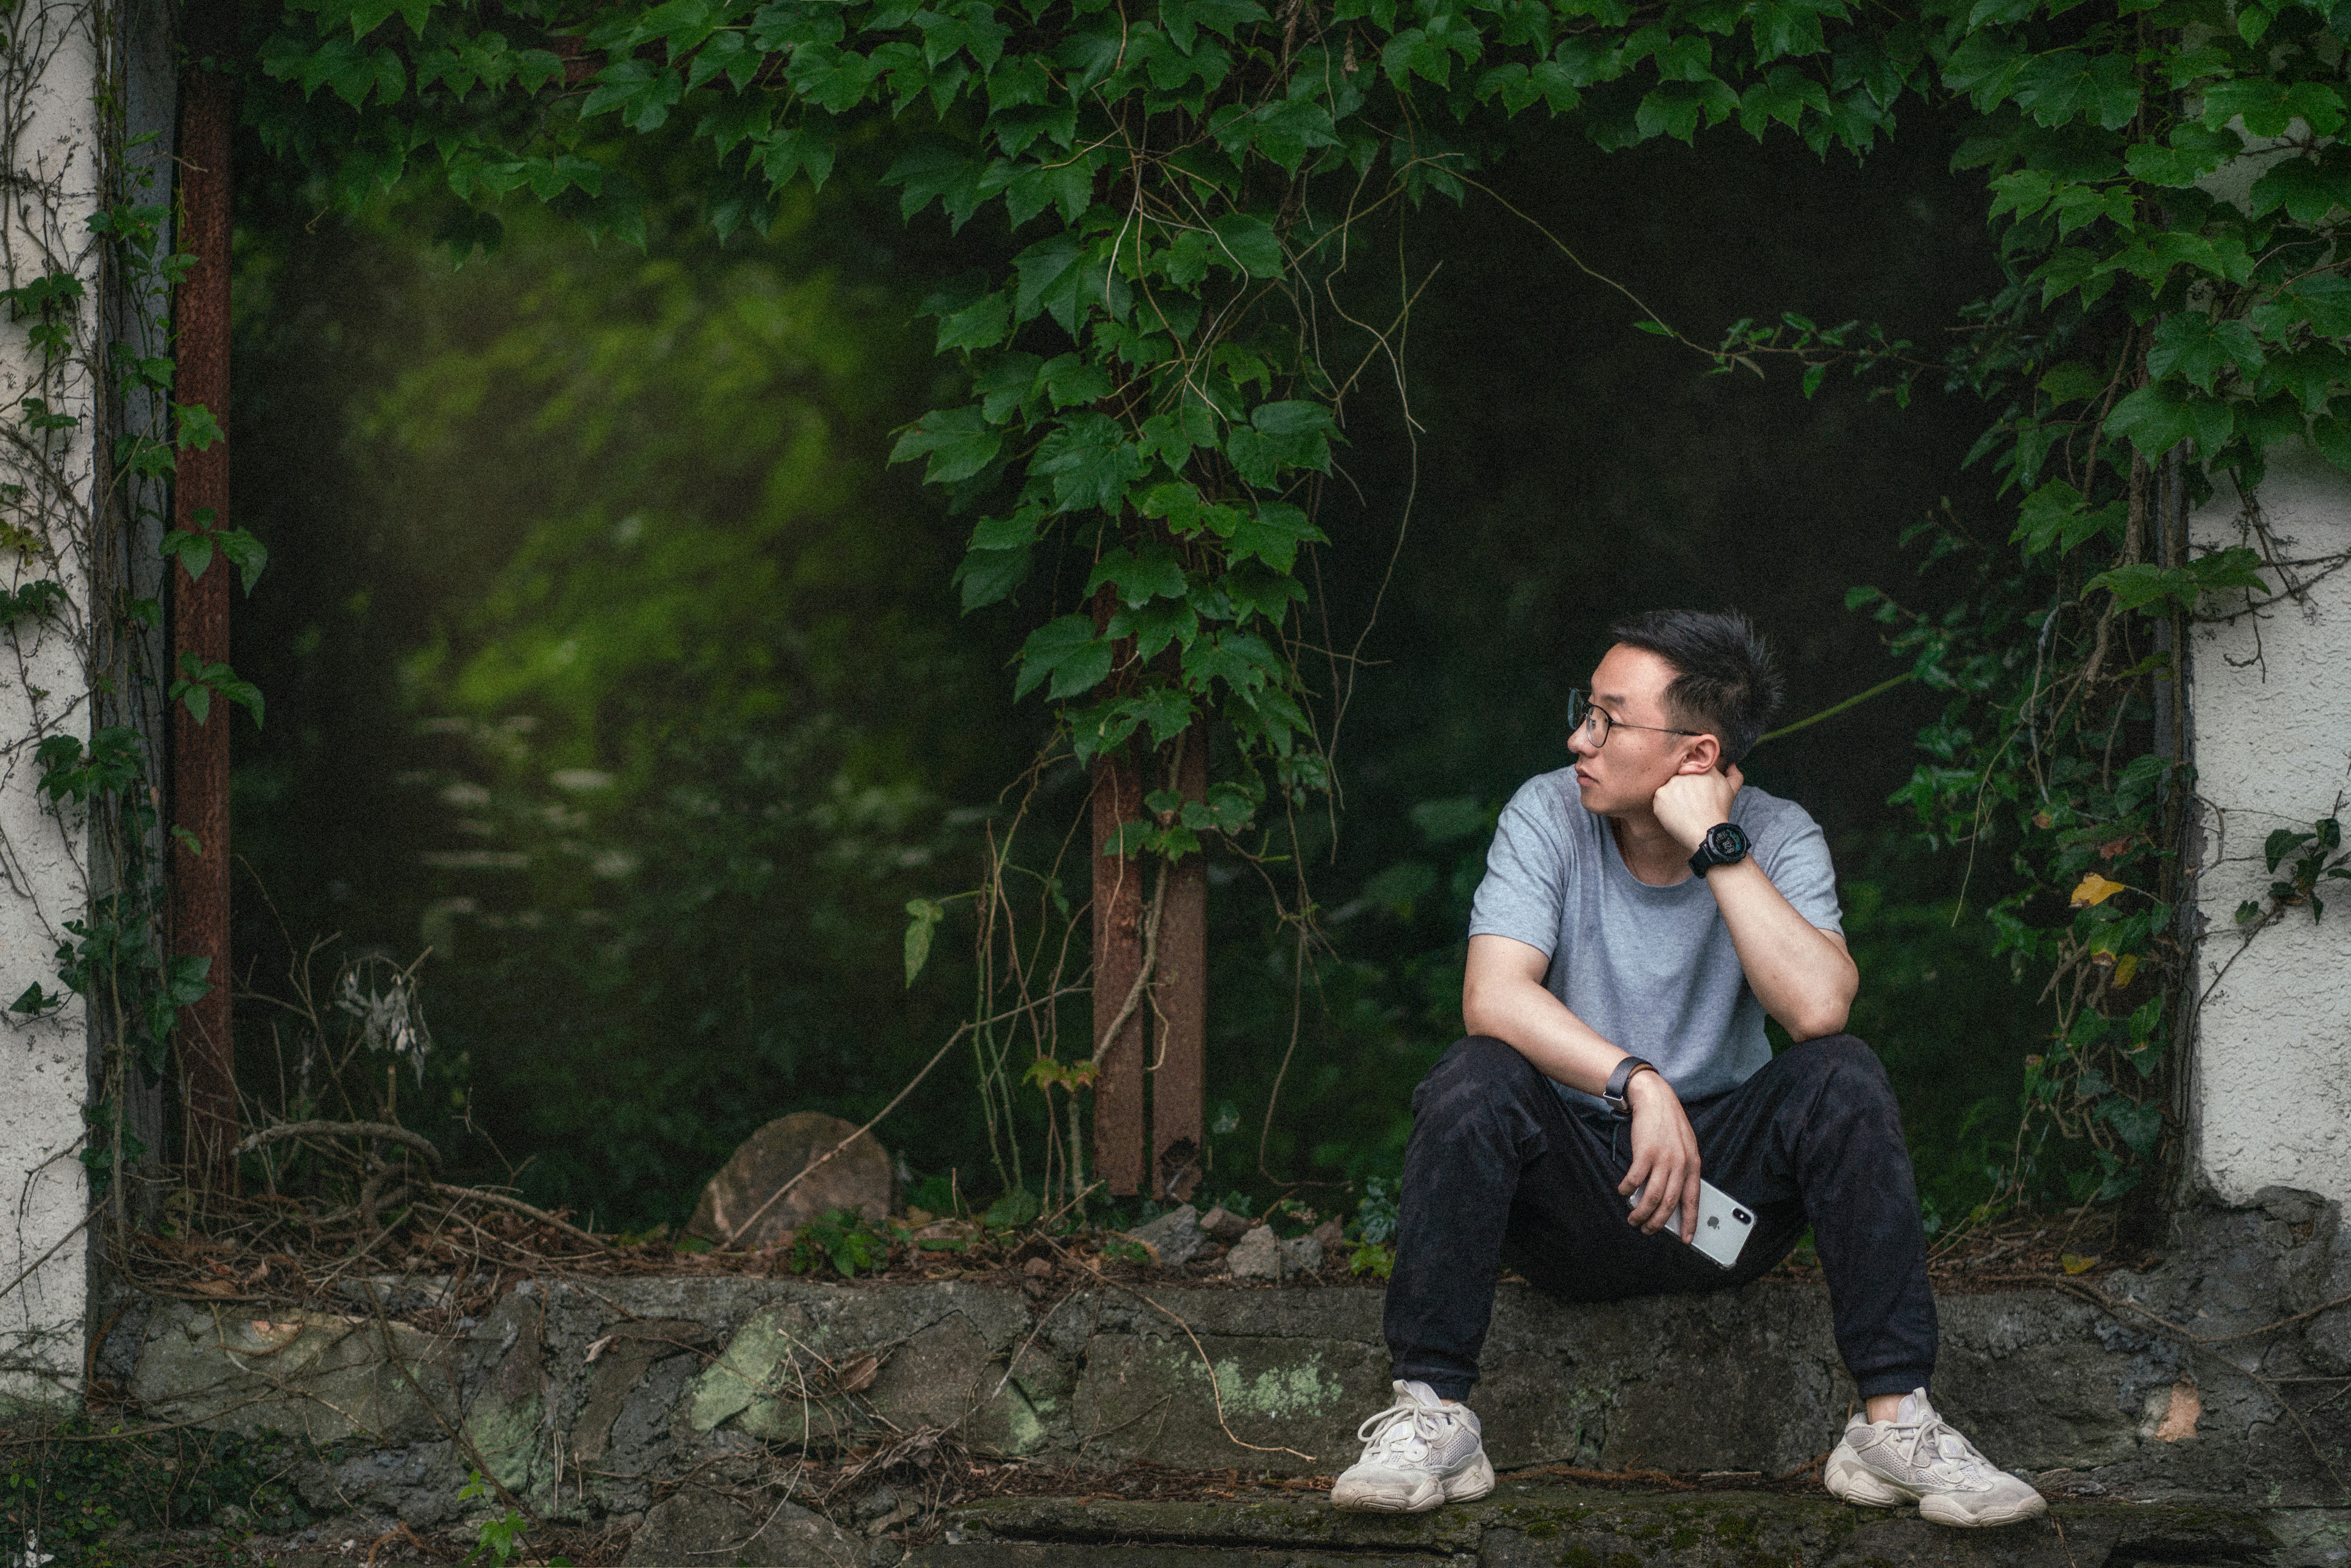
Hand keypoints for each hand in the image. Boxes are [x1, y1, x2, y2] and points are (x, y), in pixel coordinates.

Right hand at [1616, 1068, 1700, 1242]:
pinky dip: (1627, 1190)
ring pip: (1652, 1197)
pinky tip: (1623, 1192)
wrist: (1655, 1099)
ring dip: (1641, 1212)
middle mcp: (1680, 1164)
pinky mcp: (1644, 1153)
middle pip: (1669, 1203)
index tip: (1688, 1240)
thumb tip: (1673, 1198)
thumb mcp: (1685, 1147)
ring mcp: (1662, 1159)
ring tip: (1633, 1218)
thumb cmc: (1669, 1124)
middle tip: (1648, 1230)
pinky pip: (1635, 1180)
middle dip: (1658, 1223)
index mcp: (1693, 1164)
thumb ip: (1682, 1170)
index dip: (1690, 1222)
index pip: (1693, 1200)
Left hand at [1652, 762, 1742, 854]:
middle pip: (1680, 775)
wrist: (1706, 833)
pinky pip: (1659, 798)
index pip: (1693, 764)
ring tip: (1684, 809)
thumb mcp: (1731, 791)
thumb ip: (1734, 775)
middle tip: (1691, 802)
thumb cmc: (1719, 812)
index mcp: (1702, 767)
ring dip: (1674, 796)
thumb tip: (1732, 764)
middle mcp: (1686, 771)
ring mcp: (1671, 782)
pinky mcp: (1660, 794)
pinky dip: (1665, 806)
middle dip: (1684, 787)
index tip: (1696, 789)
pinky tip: (1676, 814)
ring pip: (1669, 786)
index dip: (1694, 777)